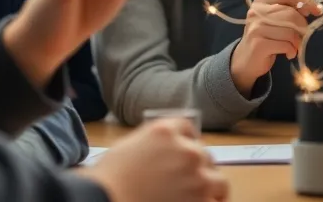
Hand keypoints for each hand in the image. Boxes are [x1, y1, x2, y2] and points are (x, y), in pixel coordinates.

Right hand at [75, 119, 227, 201]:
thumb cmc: (108, 179)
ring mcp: (196, 177)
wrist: (105, 200)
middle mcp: (186, 150)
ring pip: (218, 179)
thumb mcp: (128, 146)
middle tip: (186, 178)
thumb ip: (152, 143)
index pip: (188, 128)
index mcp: (166, 131)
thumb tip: (163, 150)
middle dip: (196, 165)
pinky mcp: (201, 201)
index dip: (188, 140)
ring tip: (203, 194)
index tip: (186, 149)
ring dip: (210, 186)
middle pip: (203, 154)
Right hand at [230, 0, 322, 94]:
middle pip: (292, 13)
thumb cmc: (265, 37)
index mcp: (262, 0)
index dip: (306, 0)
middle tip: (302, 37)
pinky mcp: (259, 44)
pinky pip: (286, 45)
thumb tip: (314, 7)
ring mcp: (256, 28)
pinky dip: (292, 50)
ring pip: (291, 31)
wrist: (246, 60)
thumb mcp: (275, 19)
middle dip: (302, 27)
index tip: (317, 11)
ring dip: (297, 42)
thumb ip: (290, 10)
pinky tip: (288, 53)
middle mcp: (257, 11)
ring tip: (293, 46)